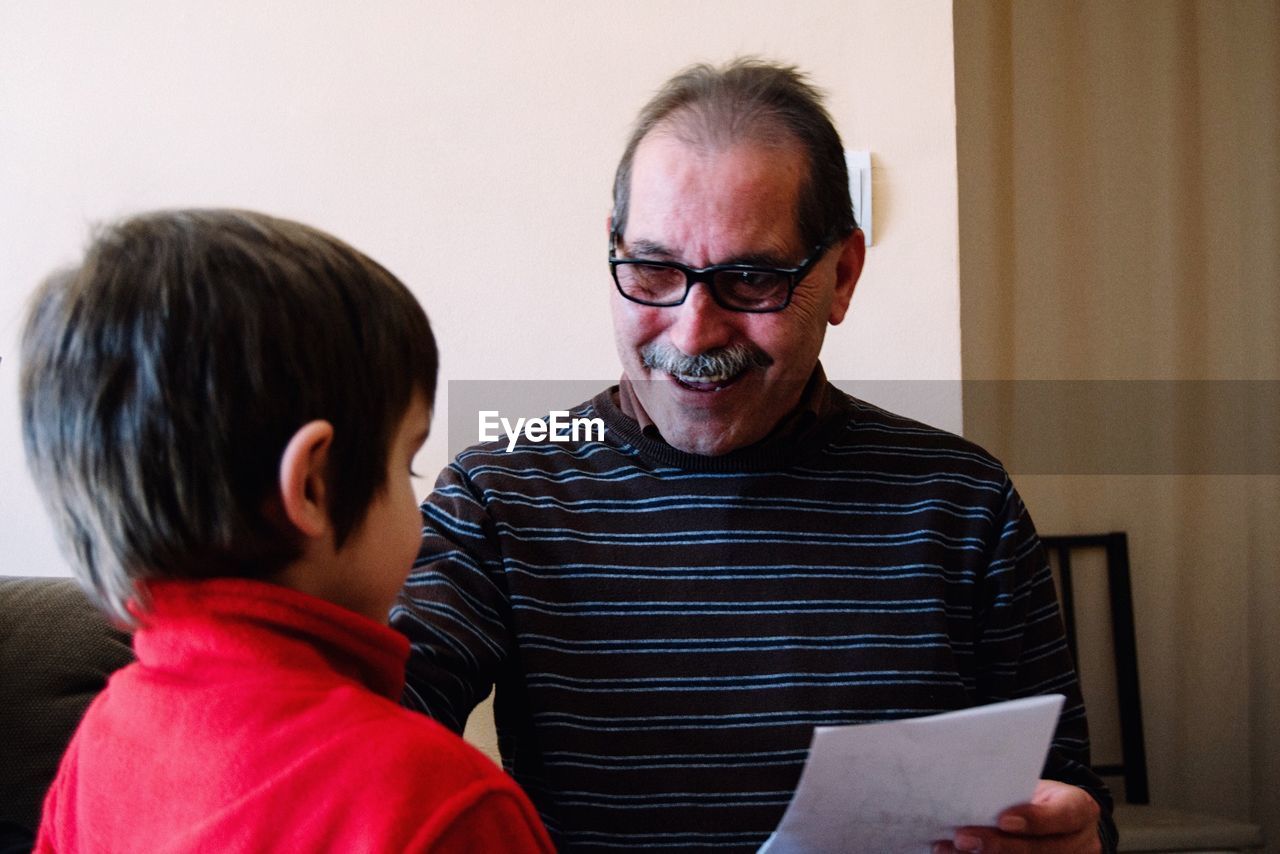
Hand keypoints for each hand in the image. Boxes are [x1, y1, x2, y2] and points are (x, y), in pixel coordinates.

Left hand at [933, 779, 1100, 852]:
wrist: (1059, 817)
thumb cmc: (1040, 797)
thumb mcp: (1036, 786)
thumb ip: (1012, 791)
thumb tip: (969, 788)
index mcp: (1080, 809)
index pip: (1064, 815)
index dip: (1035, 820)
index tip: (1003, 820)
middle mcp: (1080, 842)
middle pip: (1040, 850)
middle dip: (998, 845)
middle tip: (963, 838)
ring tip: (950, 849)